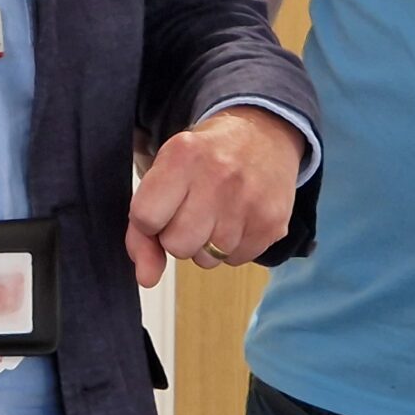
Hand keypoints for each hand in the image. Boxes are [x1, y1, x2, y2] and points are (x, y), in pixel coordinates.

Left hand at [126, 106, 302, 287]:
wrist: (264, 136)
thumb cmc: (205, 157)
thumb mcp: (165, 171)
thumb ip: (142, 227)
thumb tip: (146, 278)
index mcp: (182, 156)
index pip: (145, 217)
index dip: (148, 222)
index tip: (161, 209)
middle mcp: (217, 177)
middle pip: (177, 245)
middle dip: (176, 236)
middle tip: (191, 210)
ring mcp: (249, 202)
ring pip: (206, 259)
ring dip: (205, 244)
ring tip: (216, 211)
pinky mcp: (272, 224)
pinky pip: (234, 261)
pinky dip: (230, 247)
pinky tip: (236, 218)